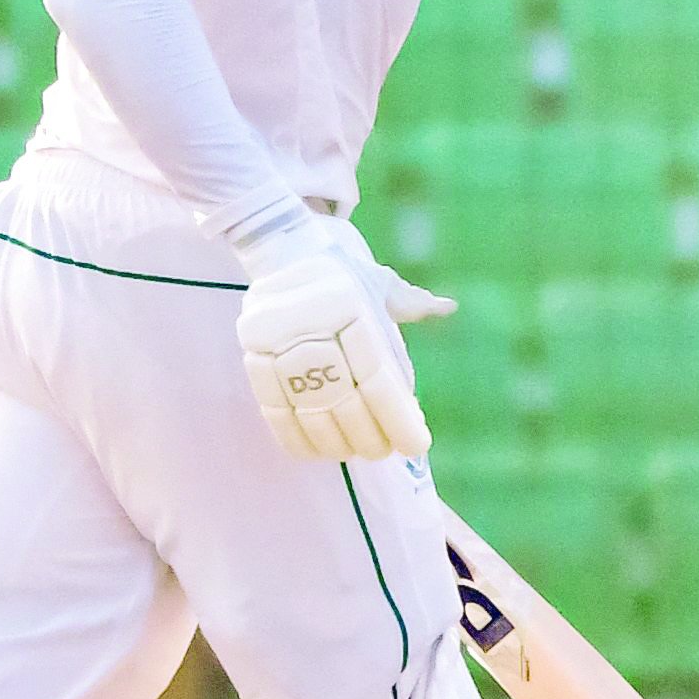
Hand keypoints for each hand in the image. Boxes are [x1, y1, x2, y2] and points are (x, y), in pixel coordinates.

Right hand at [231, 210, 454, 462]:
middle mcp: (312, 318)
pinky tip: (315, 452)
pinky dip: (294, 435)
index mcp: (350, 302)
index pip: (376, 375)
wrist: (278, 245)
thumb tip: (448, 308)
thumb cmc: (339, 273)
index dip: (397, 417)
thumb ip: (411, 303)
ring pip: (308, 406)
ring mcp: (277, 336)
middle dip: (368, 434)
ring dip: (334, 440)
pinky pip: (272, 404)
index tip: (415, 445)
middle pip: (343, 396)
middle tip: (382, 451)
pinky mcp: (251, 350)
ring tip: (352, 452)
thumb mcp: (377, 282)